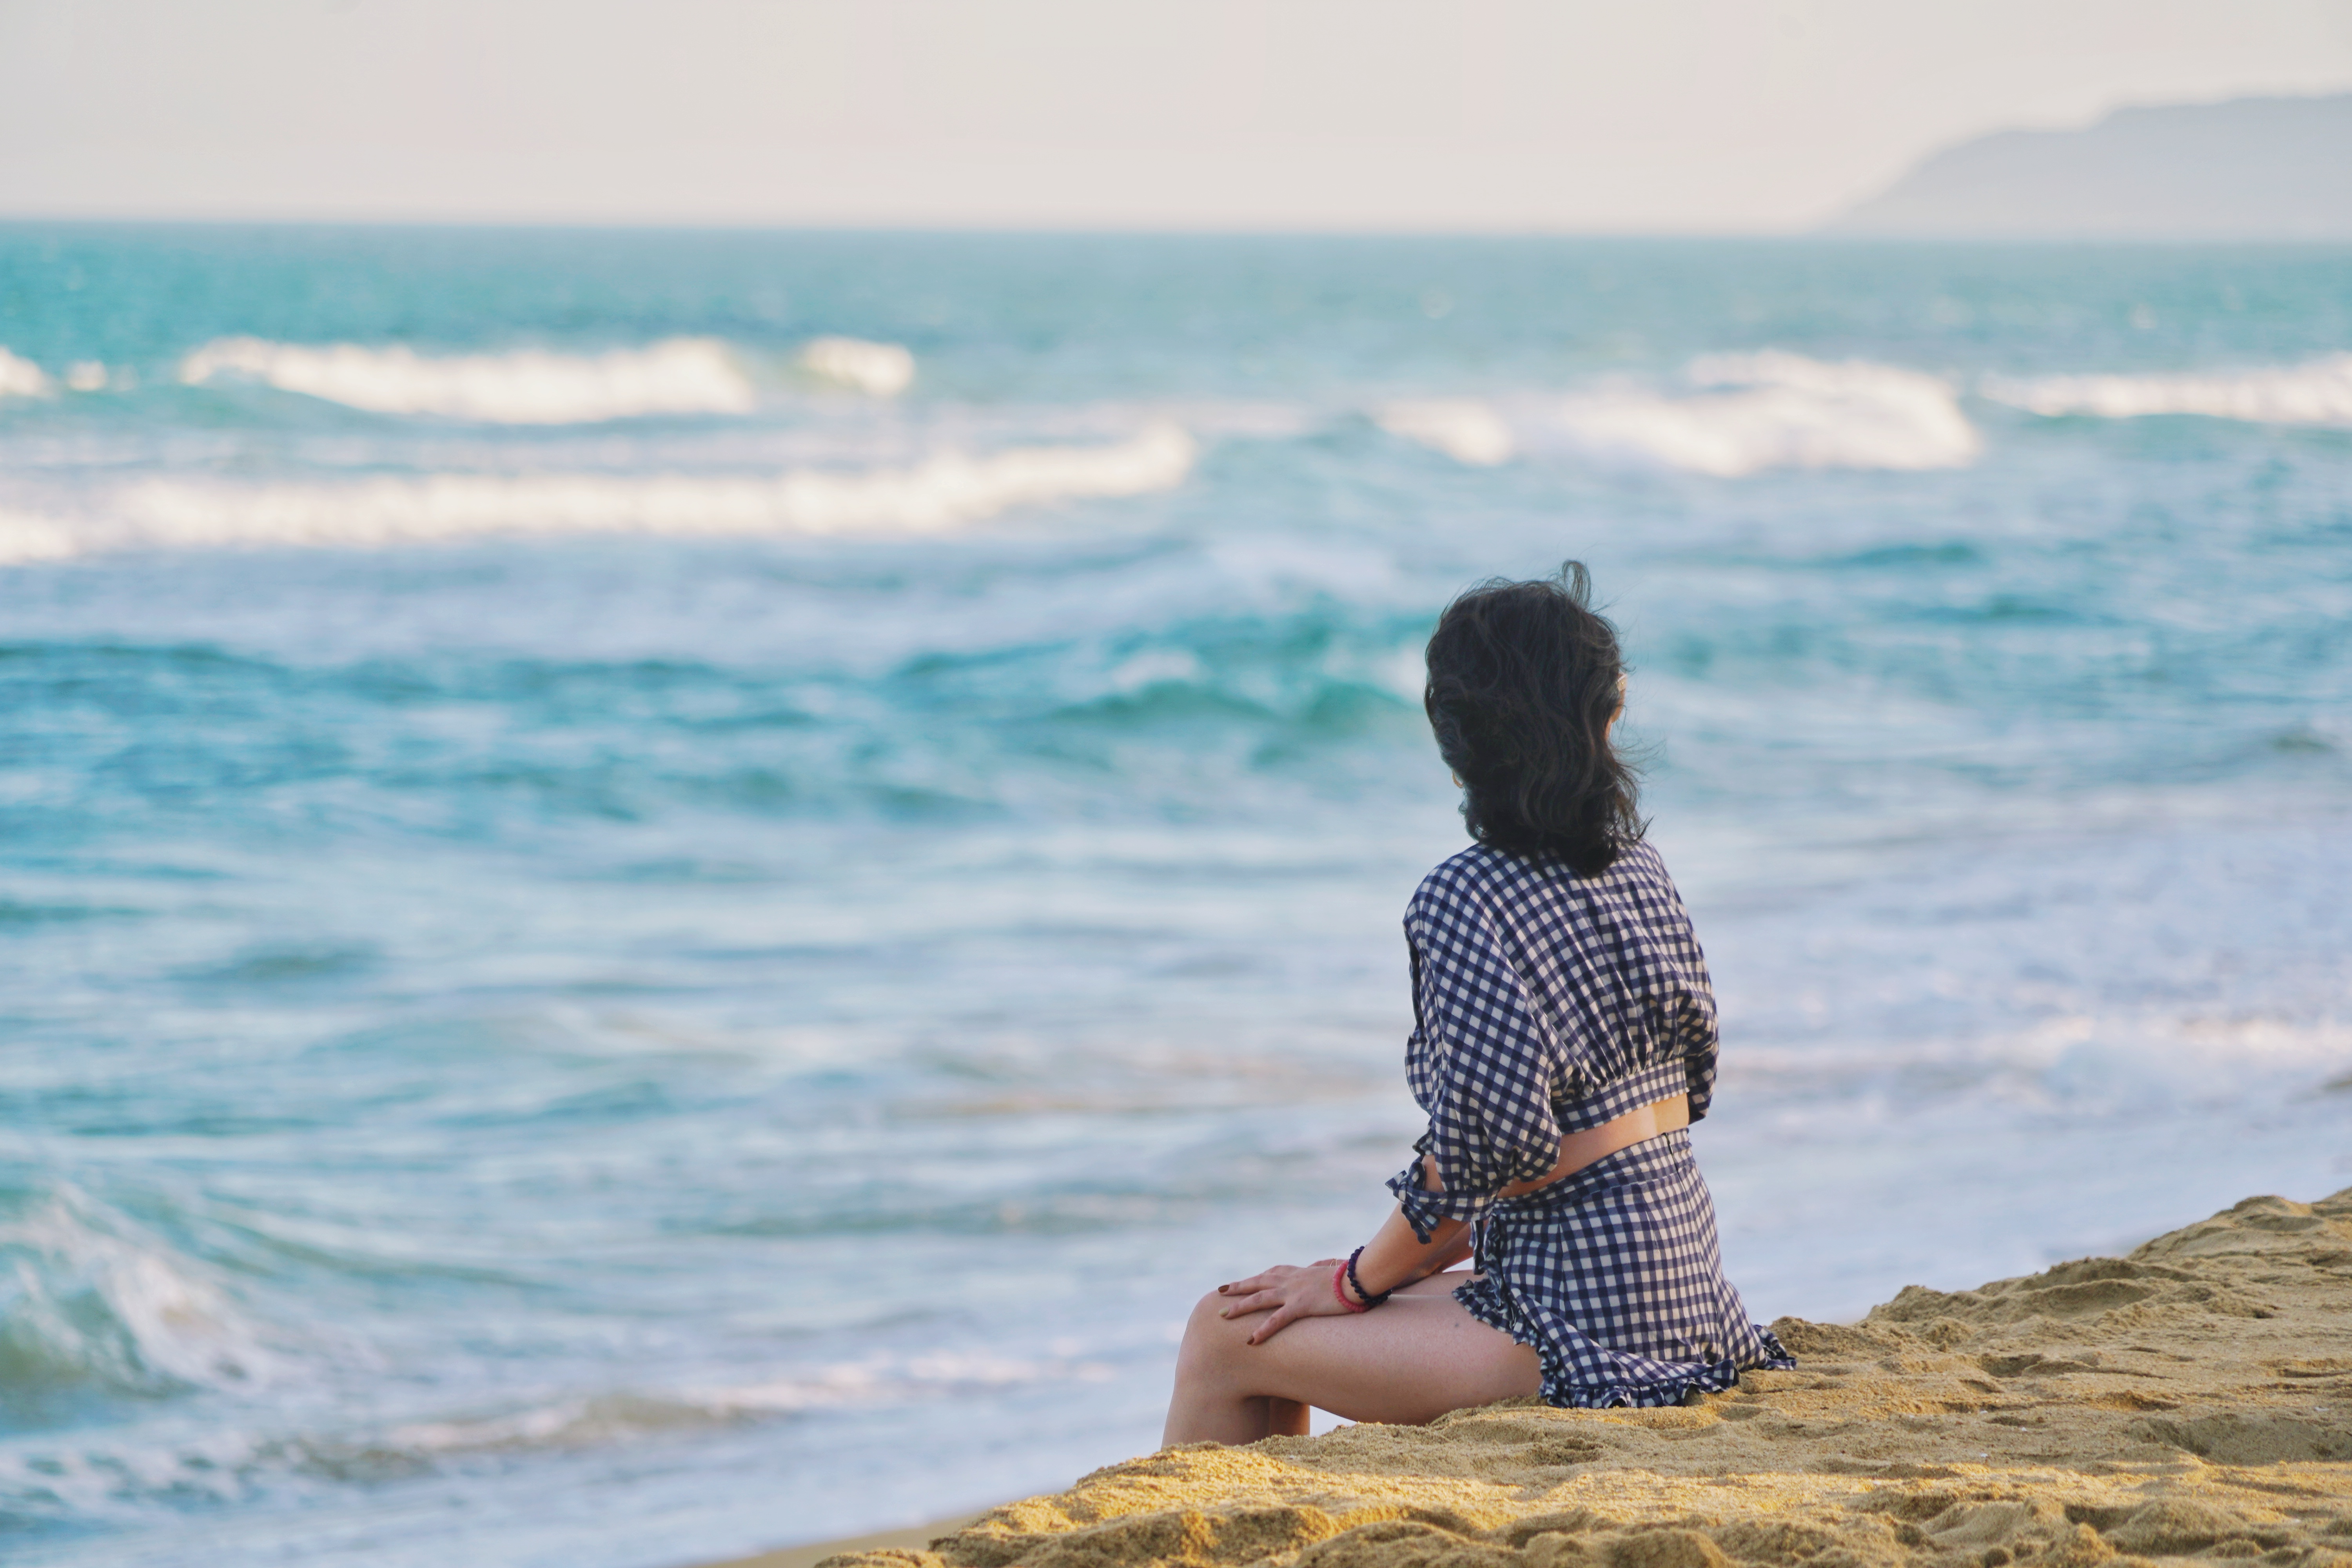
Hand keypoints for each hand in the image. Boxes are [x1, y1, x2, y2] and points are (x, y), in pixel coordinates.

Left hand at [1215, 1259, 1351, 1344]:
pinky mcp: (1302, 1305)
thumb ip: (1323, 1268)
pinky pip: (1277, 1319)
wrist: (1359, 1277)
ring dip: (1240, 1307)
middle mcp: (1291, 1279)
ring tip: (1222, 1315)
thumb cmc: (1350, 1275)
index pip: (1269, 1274)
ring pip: (1259, 1299)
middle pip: (1257, 1283)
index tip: (1240, 1282)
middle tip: (1220, 1292)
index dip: (1253, 1279)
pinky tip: (1251, 1339)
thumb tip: (1327, 1265)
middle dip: (1237, 1288)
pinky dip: (1263, 1330)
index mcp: (1298, 1272)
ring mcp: (1294, 1291)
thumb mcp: (1332, 1270)